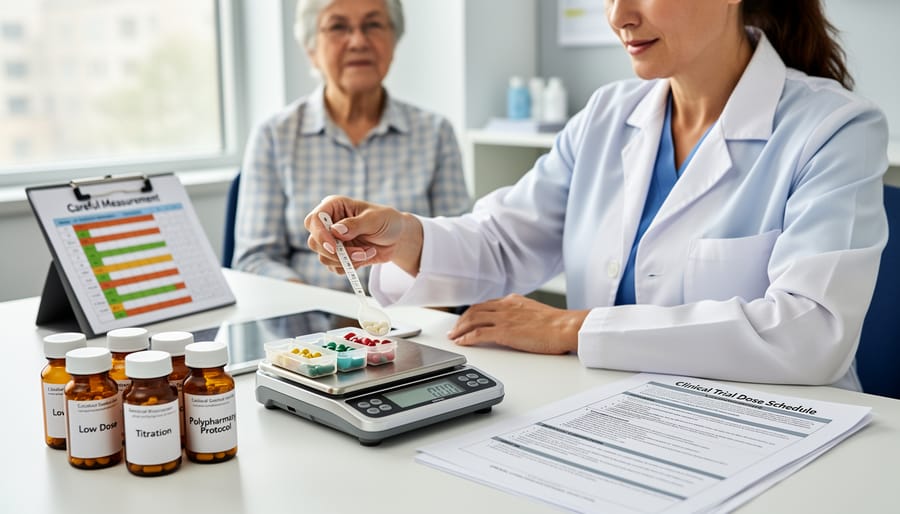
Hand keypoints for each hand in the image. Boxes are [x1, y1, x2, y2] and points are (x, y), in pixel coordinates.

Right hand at [303, 195, 423, 275]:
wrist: (397, 238)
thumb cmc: (387, 221)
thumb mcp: (374, 219)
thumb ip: (355, 224)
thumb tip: (336, 230)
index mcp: (334, 206)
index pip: (314, 220)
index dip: (320, 234)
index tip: (334, 246)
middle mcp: (329, 224)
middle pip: (314, 242)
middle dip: (336, 252)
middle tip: (359, 252)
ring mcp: (332, 241)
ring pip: (324, 258)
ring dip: (348, 259)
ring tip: (367, 251)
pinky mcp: (338, 256)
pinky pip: (335, 267)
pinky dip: (351, 266)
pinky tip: (366, 255)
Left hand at [448, 294, 587, 354]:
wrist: (565, 326)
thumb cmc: (557, 324)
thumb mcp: (536, 312)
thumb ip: (522, 314)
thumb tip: (518, 323)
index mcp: (513, 301)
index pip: (486, 304)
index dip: (473, 312)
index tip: (467, 319)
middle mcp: (505, 306)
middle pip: (475, 310)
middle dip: (462, 320)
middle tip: (455, 329)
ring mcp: (503, 318)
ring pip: (473, 319)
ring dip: (460, 328)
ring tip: (454, 337)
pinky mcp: (504, 332)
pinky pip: (478, 333)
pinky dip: (467, 338)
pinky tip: (462, 342)